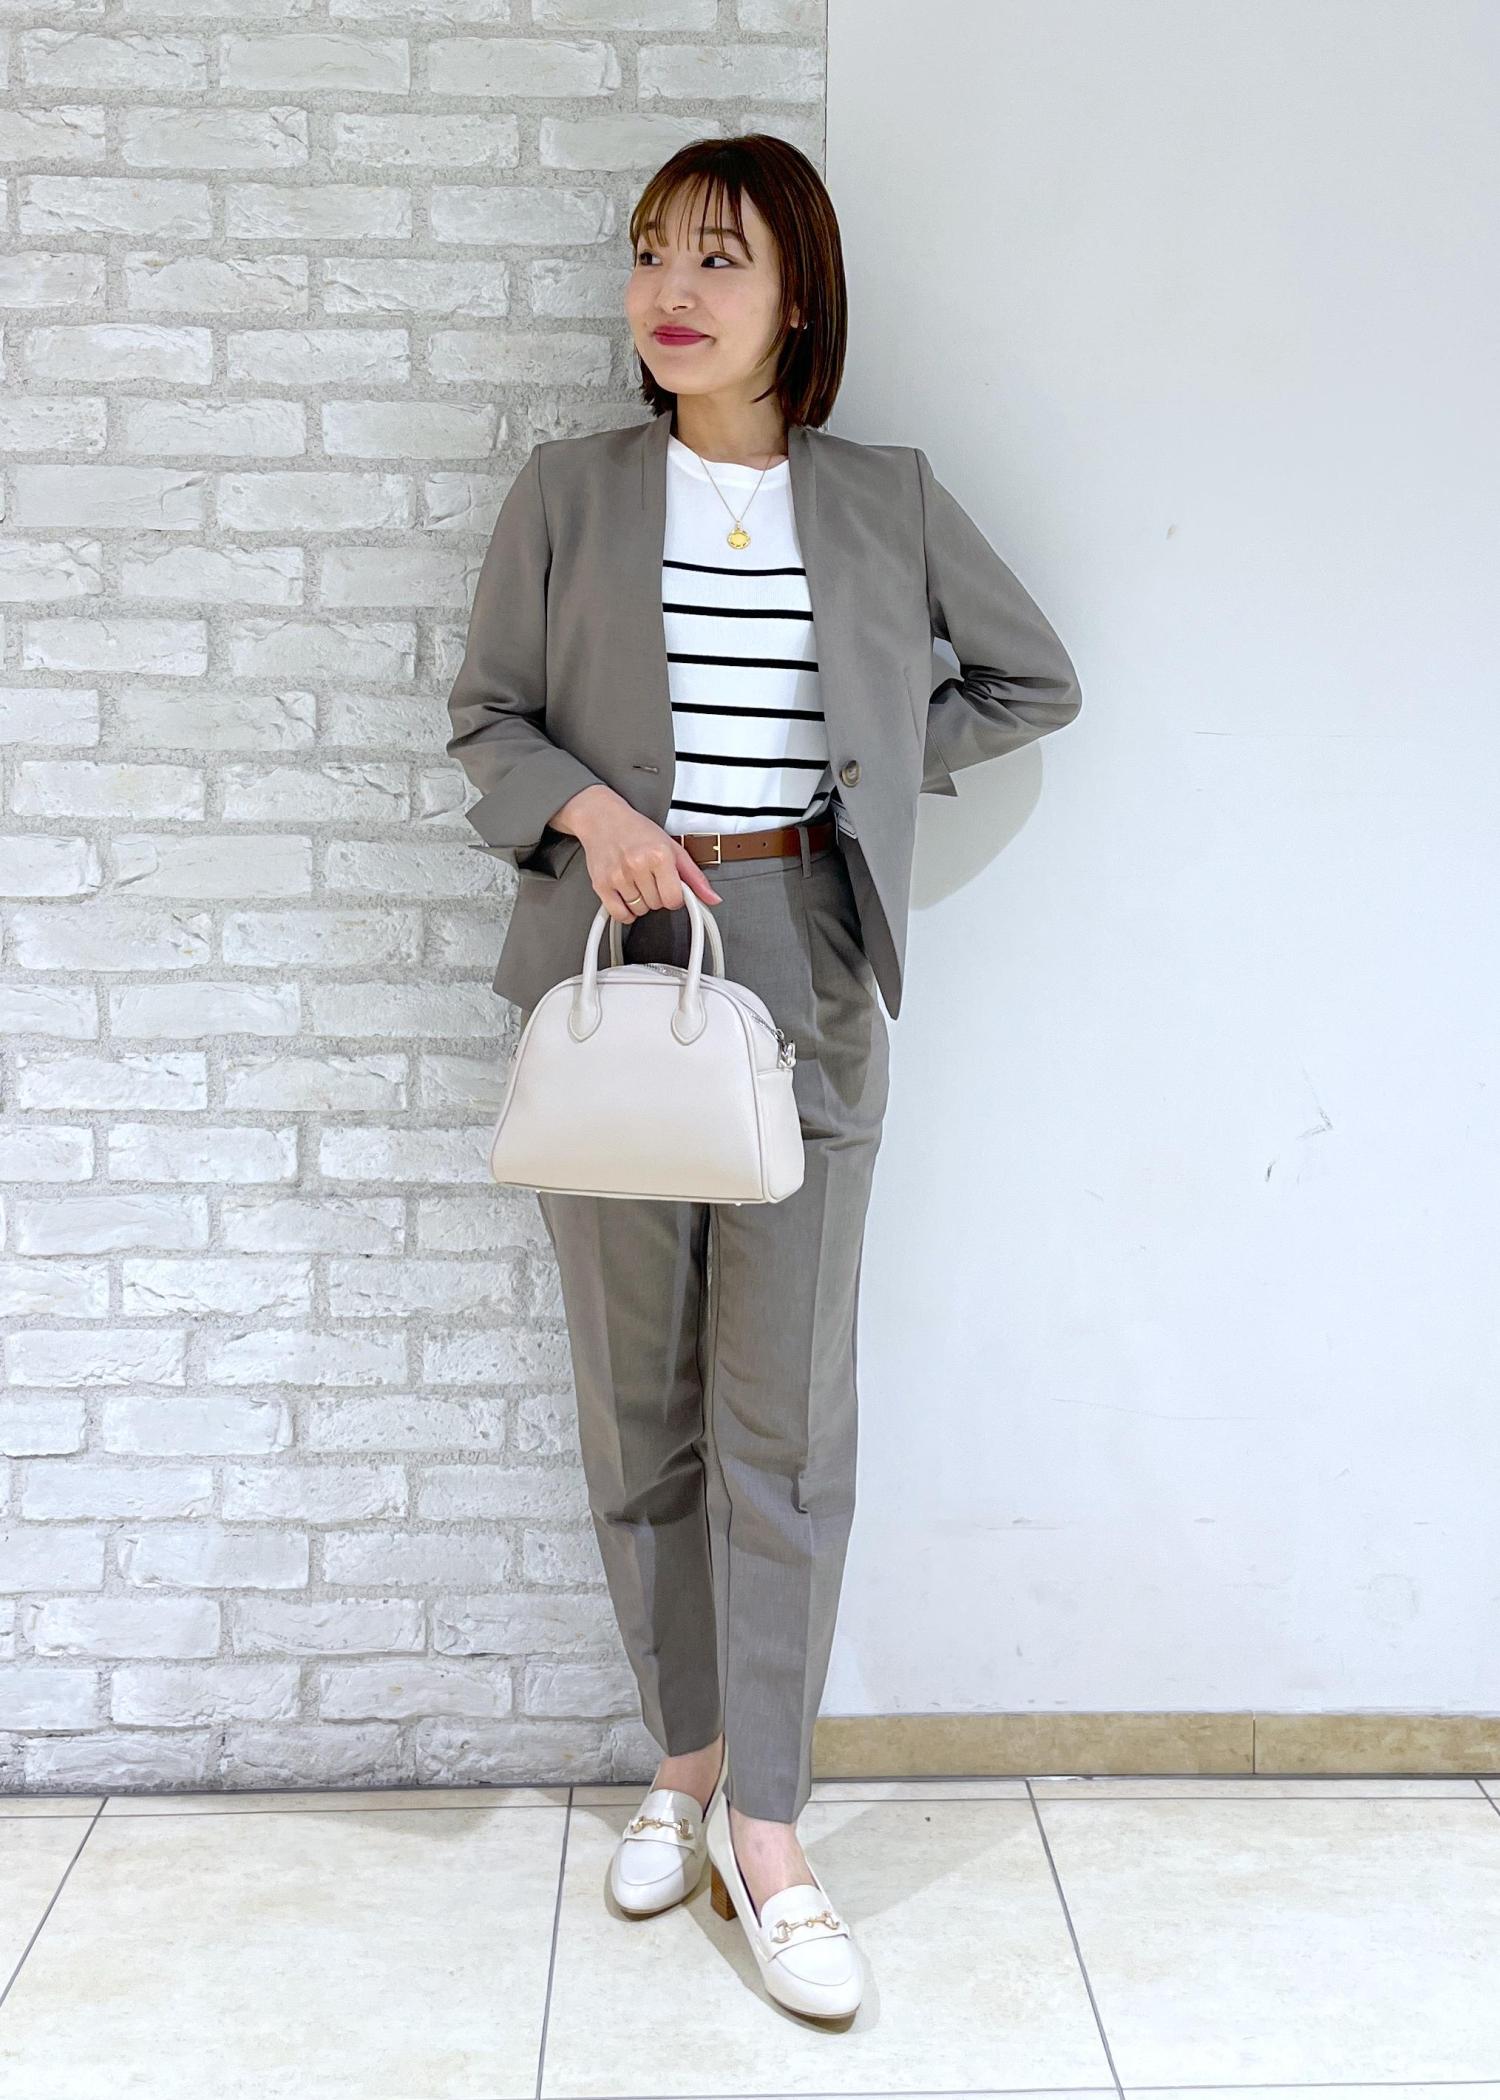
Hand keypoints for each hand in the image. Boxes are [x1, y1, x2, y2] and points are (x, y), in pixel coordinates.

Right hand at [551, 785, 722, 924]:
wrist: (602, 818)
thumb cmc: (637, 831)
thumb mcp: (672, 847)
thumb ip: (694, 876)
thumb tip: (713, 898)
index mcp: (659, 855)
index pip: (674, 899)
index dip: (674, 897)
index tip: (669, 887)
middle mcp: (638, 865)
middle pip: (657, 905)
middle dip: (656, 895)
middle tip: (650, 877)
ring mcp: (618, 876)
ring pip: (640, 911)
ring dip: (641, 902)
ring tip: (636, 880)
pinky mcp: (601, 884)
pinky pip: (620, 914)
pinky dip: (625, 911)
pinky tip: (626, 895)